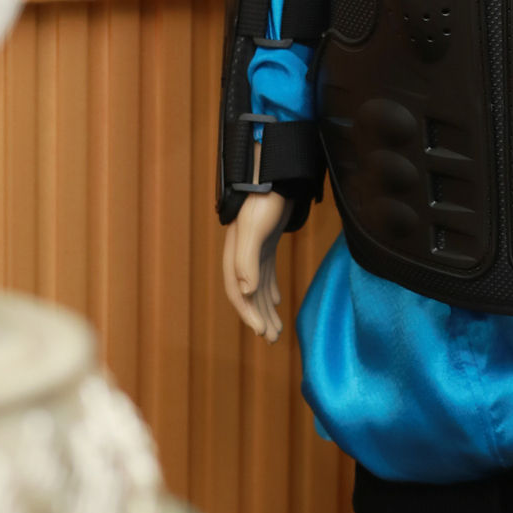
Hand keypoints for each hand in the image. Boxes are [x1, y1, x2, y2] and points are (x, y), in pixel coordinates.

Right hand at [222, 189, 291, 342]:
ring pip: (257, 287)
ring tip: (277, 329)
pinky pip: (265, 274)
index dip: (248, 314)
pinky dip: (270, 289)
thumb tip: (246, 291)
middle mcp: (240, 256)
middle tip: (273, 339)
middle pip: (248, 294)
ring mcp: (253, 250)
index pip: (238, 292)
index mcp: (234, 255)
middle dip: (259, 317)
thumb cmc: (264, 200)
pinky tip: (278, 300)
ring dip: (266, 308)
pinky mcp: (266, 243)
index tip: (262, 332)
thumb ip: (247, 259)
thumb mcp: (254, 228)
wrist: (275, 174)